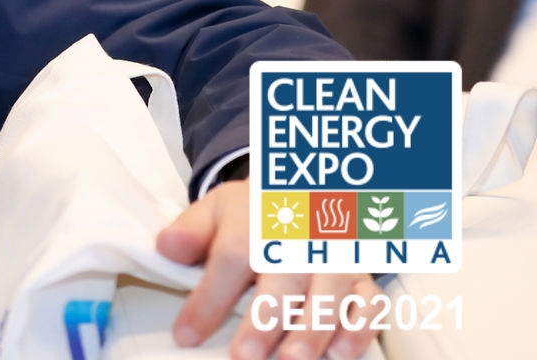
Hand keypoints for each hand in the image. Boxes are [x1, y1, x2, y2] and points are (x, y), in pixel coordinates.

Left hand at [156, 181, 379, 359]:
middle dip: (266, 320)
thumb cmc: (252, 213)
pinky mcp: (361, 276)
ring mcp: (334, 257)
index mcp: (255, 221)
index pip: (230, 258)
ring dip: (312, 330)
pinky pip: (370, 302)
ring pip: (329, 293)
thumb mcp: (215, 210)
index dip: (208, 299)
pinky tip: (341, 353)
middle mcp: (299, 238)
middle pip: (284, 277)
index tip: (186, 335)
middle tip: (246, 356)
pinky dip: (360, 328)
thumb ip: (191, 231)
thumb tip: (166, 247)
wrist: (301, 192)